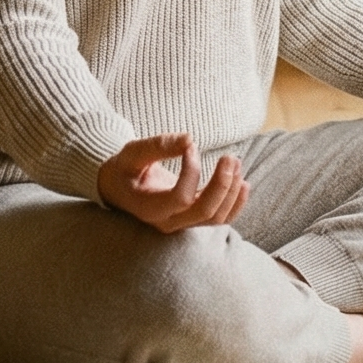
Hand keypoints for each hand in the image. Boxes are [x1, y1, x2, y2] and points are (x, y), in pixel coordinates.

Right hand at [97, 132, 249, 231]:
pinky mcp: (191, 218)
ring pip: (216, 218)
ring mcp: (181, 223)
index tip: (190, 146)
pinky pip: (219, 218)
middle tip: (230, 157)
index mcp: (149, 208)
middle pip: (205, 212)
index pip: (181, 198)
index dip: (192, 172)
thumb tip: (190, 139)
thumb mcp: (133, 153)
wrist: (119, 187)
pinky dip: (235, 203)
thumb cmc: (124, 168)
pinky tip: (244, 183)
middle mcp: (167, 222)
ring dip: (231, 192)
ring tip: (236, 163)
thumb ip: (158, 146)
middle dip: (222, 184)